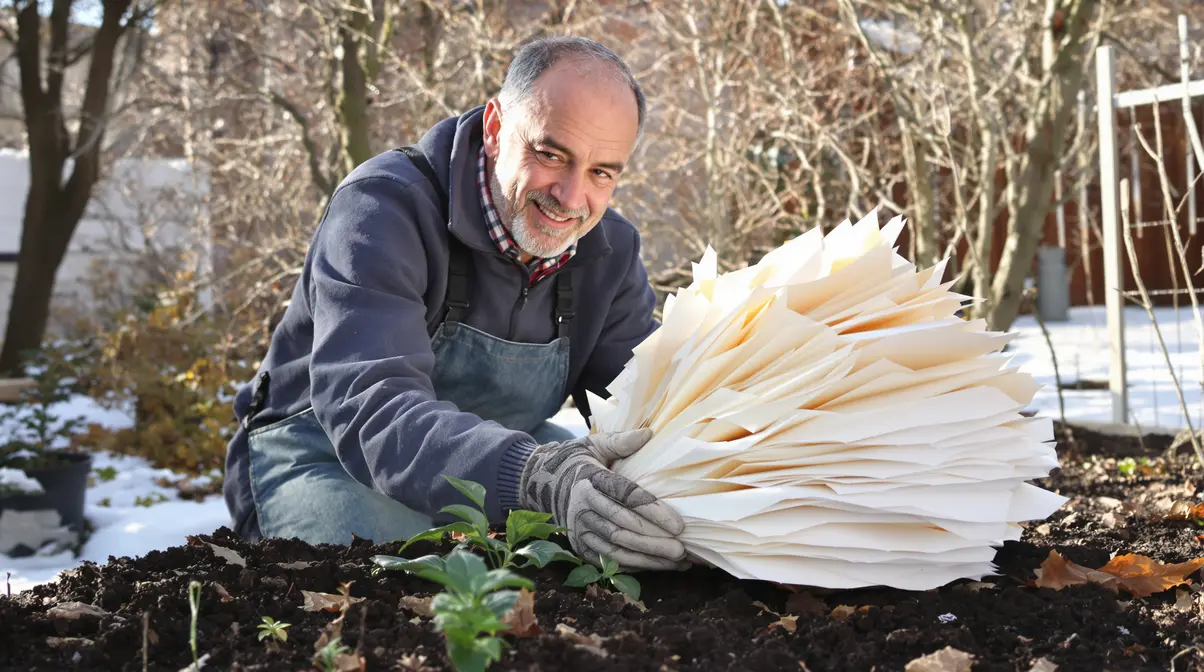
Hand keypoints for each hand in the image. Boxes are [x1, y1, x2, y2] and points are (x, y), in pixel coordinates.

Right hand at [518, 428, 689, 570]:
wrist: (542, 483)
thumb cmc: (577, 462)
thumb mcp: (594, 445)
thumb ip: (619, 441)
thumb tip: (647, 433)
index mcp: (589, 479)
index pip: (625, 496)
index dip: (652, 511)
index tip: (678, 524)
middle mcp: (582, 507)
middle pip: (622, 527)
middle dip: (653, 541)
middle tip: (681, 549)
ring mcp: (579, 529)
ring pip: (617, 548)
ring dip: (647, 558)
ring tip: (676, 562)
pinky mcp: (579, 546)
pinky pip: (608, 560)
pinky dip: (633, 566)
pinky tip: (658, 566)